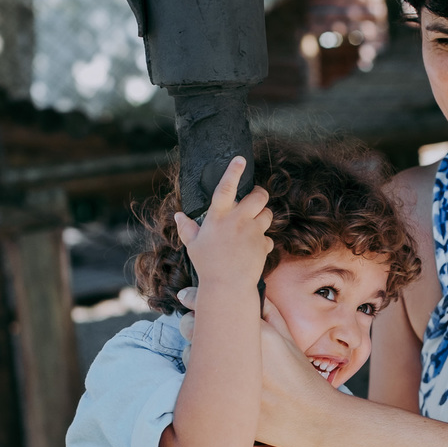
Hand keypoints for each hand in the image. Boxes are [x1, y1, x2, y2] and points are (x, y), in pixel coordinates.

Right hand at [172, 157, 272, 290]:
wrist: (228, 287)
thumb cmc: (208, 266)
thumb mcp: (193, 246)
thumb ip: (187, 229)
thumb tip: (179, 216)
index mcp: (218, 217)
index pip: (225, 188)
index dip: (233, 171)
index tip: (240, 159)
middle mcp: (237, 220)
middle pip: (258, 196)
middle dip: (260, 195)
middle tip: (255, 200)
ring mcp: (252, 232)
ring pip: (268, 214)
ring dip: (263, 217)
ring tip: (252, 227)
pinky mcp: (263, 244)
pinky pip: (268, 238)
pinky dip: (263, 242)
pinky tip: (253, 250)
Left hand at [176, 290, 329, 446]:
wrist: (313, 417)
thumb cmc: (301, 376)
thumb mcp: (288, 336)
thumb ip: (266, 310)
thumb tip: (245, 290)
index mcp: (253, 332)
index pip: (205, 303)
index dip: (193, 298)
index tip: (188, 298)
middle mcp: (235, 353)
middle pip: (189, 328)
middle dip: (194, 326)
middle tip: (206, 334)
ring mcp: (223, 380)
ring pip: (188, 358)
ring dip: (197, 357)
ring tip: (219, 366)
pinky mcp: (216, 404)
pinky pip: (195, 387)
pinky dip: (203, 384)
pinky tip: (221, 388)